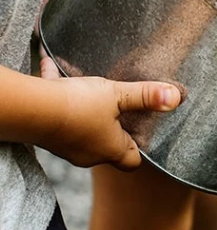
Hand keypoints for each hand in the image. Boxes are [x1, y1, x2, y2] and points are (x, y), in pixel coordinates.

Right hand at [39, 57, 181, 170]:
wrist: (27, 109)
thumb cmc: (77, 106)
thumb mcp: (118, 95)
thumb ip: (146, 96)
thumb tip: (175, 98)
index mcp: (111, 150)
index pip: (132, 161)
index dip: (141, 149)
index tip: (145, 132)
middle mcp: (88, 154)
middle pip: (109, 146)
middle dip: (116, 127)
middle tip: (123, 108)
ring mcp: (66, 145)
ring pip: (83, 128)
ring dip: (89, 111)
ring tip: (92, 89)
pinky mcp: (47, 133)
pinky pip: (58, 113)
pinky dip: (60, 95)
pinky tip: (55, 67)